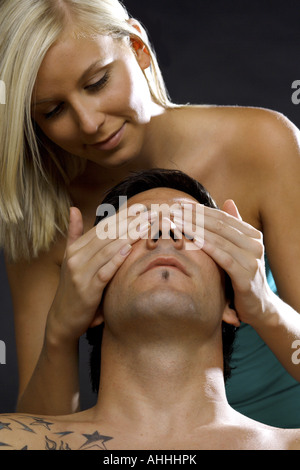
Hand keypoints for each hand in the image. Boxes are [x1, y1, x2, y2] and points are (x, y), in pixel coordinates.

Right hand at [47, 206, 153, 342]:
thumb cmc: (72, 287)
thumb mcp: (70, 258)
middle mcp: (76, 258)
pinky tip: (129, 249)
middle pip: (106, 235)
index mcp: (75, 249)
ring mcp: (80, 274)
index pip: (101, 227)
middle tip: (149, 213)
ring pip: (107, 250)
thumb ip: (75, 234)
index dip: (122, 216)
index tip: (140, 208)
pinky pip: (104, 272)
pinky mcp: (87, 290)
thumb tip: (74, 208)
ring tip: (145, 227)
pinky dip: (116, 260)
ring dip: (128, 237)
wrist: (62, 318)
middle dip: (130, 222)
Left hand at [173, 200, 273, 325]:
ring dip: (196, 229)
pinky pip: (224, 258)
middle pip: (220, 226)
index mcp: (252, 236)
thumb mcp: (238, 251)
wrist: (258, 306)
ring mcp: (253, 261)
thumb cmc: (242, 277)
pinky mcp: (246, 277)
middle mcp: (255, 245)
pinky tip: (192, 240)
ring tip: (177, 223)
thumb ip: (233, 228)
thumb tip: (228, 201)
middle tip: (173, 212)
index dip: (200, 210)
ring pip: (220, 239)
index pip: (222, 218)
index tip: (180, 206)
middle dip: (194, 217)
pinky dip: (208, 247)